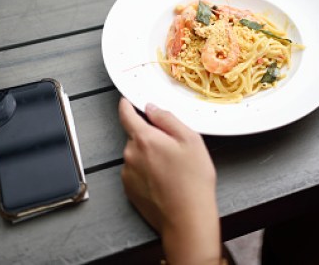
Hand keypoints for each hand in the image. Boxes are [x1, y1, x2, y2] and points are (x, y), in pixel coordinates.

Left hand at [119, 98, 221, 264]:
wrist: (187, 218)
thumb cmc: (192, 180)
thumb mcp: (190, 139)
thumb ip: (168, 118)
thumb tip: (152, 108)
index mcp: (144, 139)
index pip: (126, 115)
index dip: (126, 105)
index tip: (126, 101)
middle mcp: (130, 155)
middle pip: (136, 137)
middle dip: (151, 137)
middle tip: (174, 148)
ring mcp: (128, 174)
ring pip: (137, 155)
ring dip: (149, 156)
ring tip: (173, 169)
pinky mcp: (130, 191)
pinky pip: (136, 173)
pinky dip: (148, 172)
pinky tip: (166, 181)